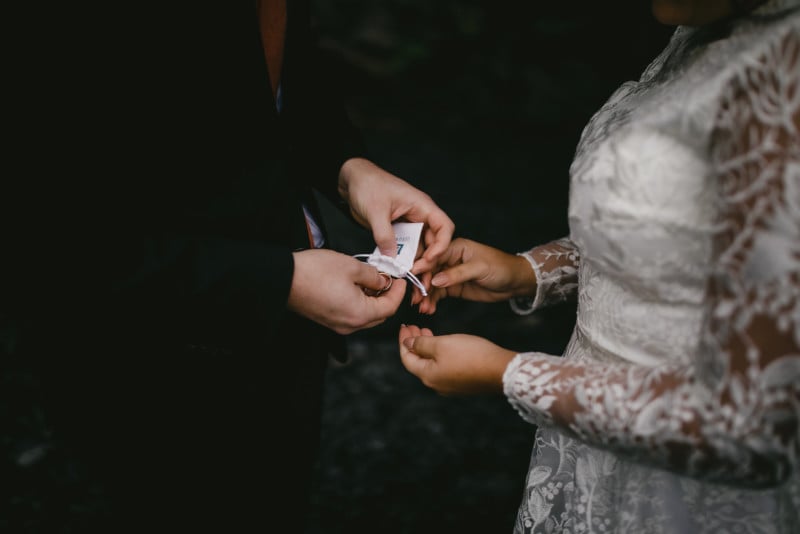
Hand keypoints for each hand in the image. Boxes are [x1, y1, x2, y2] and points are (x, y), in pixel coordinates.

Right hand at [289, 249, 407, 334]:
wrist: (284, 278)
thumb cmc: (314, 272)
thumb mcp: (352, 267)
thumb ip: (374, 275)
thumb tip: (384, 280)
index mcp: (360, 314)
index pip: (390, 307)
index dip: (399, 292)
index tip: (401, 278)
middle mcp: (350, 325)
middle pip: (380, 315)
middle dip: (388, 297)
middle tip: (390, 278)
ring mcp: (338, 325)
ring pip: (366, 315)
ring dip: (374, 299)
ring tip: (373, 278)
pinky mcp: (328, 320)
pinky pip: (353, 314)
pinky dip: (361, 302)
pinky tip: (358, 285)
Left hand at [338, 157, 454, 294]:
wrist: (351, 180)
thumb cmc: (367, 185)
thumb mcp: (376, 211)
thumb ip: (384, 235)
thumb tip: (392, 258)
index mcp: (422, 205)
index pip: (444, 227)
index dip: (441, 245)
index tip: (429, 260)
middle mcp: (419, 216)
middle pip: (434, 242)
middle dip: (428, 261)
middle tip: (416, 276)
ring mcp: (408, 225)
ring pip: (419, 248)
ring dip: (417, 265)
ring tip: (412, 281)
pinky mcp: (397, 232)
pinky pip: (405, 249)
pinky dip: (403, 261)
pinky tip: (399, 273)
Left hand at [398, 324, 515, 395]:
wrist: (500, 369)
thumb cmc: (471, 355)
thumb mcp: (442, 344)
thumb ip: (421, 344)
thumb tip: (407, 344)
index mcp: (427, 376)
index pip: (407, 359)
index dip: (403, 341)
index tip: (404, 326)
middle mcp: (436, 385)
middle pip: (418, 363)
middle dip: (414, 343)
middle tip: (414, 327)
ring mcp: (450, 386)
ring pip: (431, 365)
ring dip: (427, 348)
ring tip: (428, 331)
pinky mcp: (462, 384)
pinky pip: (444, 368)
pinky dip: (439, 354)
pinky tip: (444, 344)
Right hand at [415, 238, 536, 313]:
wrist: (514, 282)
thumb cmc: (500, 267)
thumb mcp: (479, 268)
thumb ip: (456, 274)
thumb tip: (435, 280)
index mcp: (455, 247)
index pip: (434, 256)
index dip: (422, 266)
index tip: (412, 277)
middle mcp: (450, 259)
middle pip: (429, 271)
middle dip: (420, 285)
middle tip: (416, 298)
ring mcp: (450, 274)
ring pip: (432, 284)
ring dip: (425, 296)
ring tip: (422, 307)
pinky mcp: (453, 287)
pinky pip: (438, 293)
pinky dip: (432, 301)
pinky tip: (428, 309)